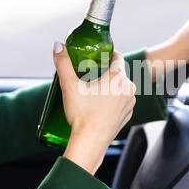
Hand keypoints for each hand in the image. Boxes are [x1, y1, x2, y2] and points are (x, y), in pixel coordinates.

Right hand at [53, 43, 135, 174]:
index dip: (107, 53)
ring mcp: (130, 103)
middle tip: (89, 73)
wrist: (90, 142)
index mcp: (118, 77)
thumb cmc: (82, 114)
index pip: (117, 56)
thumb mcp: (69, 85)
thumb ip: (63, 63)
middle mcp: (129, 88)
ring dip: (110, 86)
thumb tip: (58, 45)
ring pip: (121, 87)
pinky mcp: (128, 115)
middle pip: (118, 72)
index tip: (96, 56)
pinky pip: (122, 101)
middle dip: (105, 70)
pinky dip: (113, 99)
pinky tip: (100, 104)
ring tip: (94, 90)